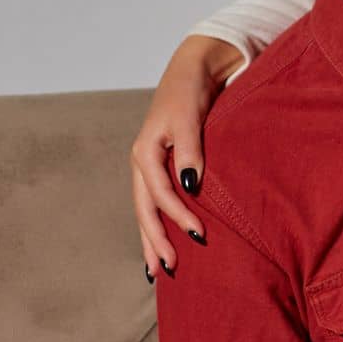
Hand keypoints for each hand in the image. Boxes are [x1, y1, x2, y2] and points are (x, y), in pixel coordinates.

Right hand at [130, 36, 244, 278]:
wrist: (192, 71)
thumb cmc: (189, 92)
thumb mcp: (189, 119)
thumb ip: (190, 152)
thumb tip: (190, 187)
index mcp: (144, 152)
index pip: (160, 194)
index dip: (178, 217)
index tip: (200, 235)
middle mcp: (142, 163)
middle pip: (145, 210)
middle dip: (156, 241)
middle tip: (170, 270)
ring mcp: (149, 166)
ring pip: (146, 210)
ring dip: (152, 239)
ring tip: (158, 270)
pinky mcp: (162, 166)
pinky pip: (155, 202)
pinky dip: (158, 223)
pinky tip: (162, 241)